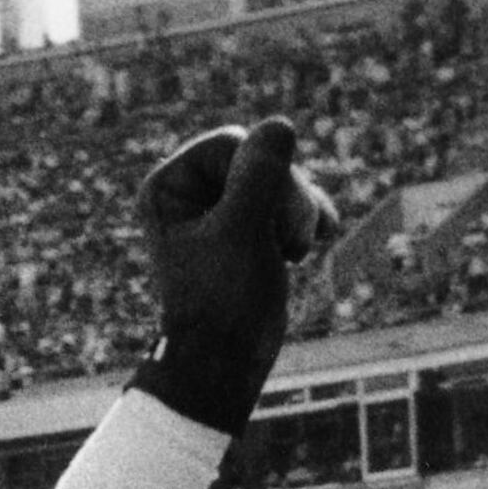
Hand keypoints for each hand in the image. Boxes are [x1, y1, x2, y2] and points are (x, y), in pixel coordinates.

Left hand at [128, 116, 338, 438]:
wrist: (225, 363)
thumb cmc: (225, 302)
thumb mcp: (244, 231)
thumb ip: (260, 175)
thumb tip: (279, 125)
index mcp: (168, 187)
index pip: (233, 142)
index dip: (265, 174)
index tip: (269, 221)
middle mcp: (187, 194)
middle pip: (260, 159)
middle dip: (287, 196)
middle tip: (292, 241)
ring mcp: (218, 212)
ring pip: (280, 180)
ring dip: (300, 210)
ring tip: (299, 249)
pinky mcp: (245, 232)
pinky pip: (287, 202)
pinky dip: (305, 218)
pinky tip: (319, 240)